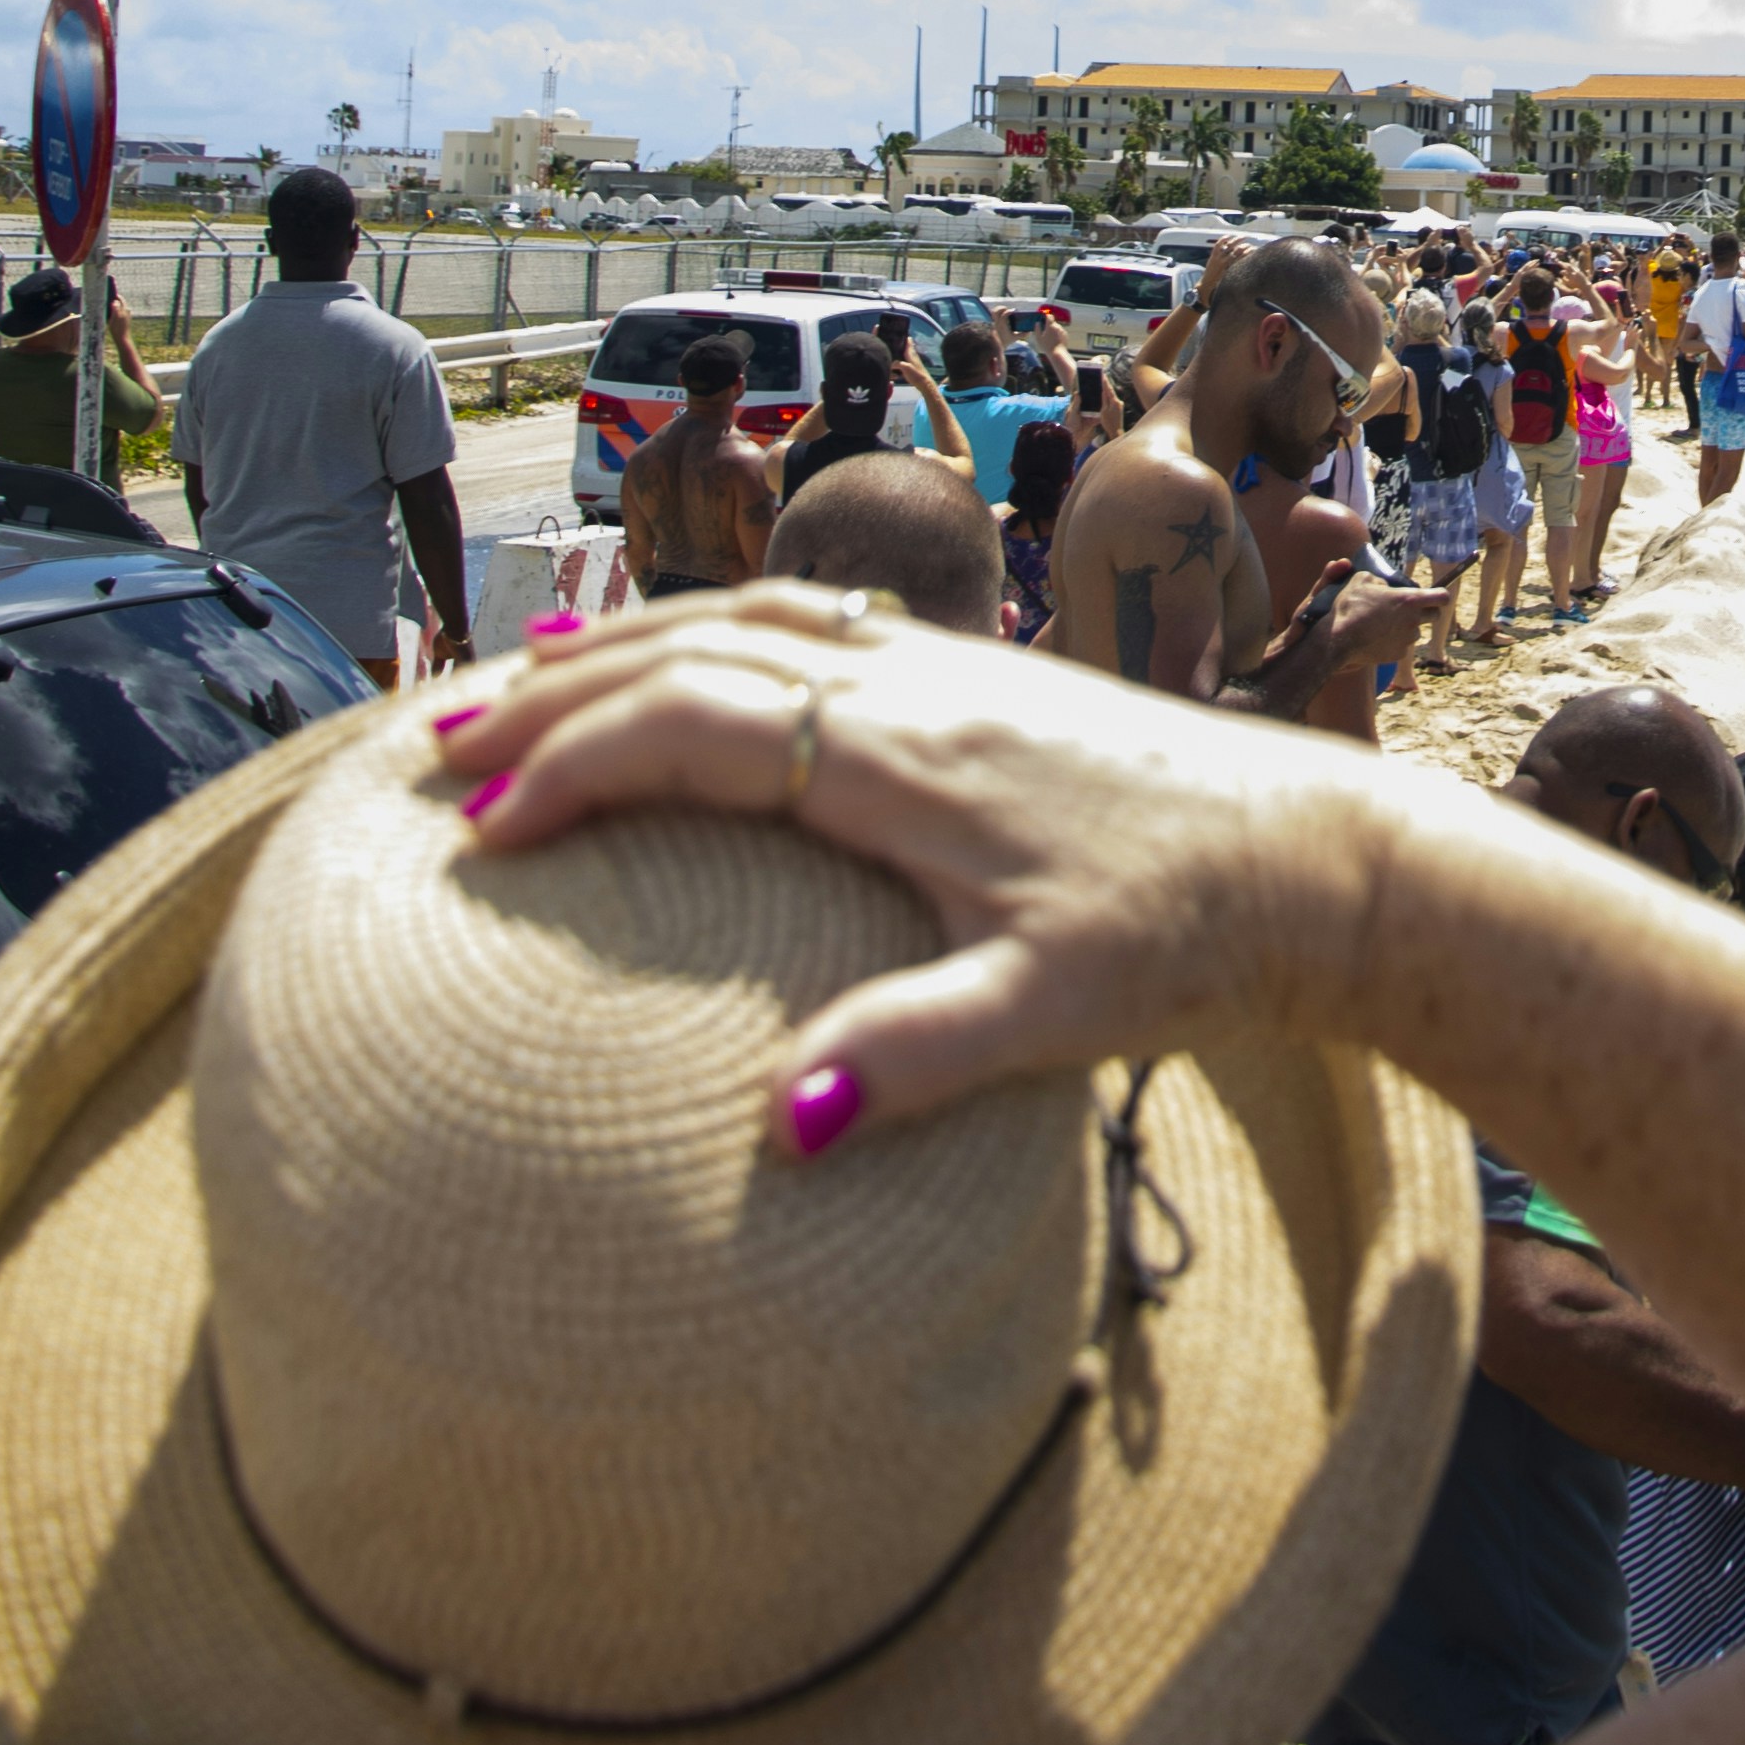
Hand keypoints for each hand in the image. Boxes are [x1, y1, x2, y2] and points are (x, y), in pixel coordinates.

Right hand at [430, 589, 1384, 1120]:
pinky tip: (694, 671)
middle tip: (431, 754)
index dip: (571, 769)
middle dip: (552, 696)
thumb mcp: (1058, 1016)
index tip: (478, 839)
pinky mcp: (976, 681)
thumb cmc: (1187, 939)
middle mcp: (910, 684)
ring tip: (518, 697)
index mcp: (905, 753)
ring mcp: (943, 669)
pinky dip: (714, 636)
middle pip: (691, 653)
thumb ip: (920, 1057)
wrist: (1313, 857)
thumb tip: (784, 1123)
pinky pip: (808, 623)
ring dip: (623, 651)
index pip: (692, 725)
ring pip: (746, 621)